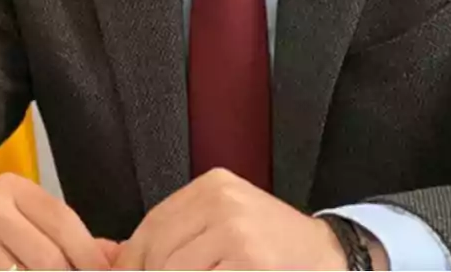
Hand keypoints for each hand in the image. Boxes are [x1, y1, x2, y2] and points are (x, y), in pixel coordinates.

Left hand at [114, 168, 350, 270]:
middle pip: (159, 249)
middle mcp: (222, 201)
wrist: (332, 256)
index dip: (132, 260)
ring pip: (175, 269)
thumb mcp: (225, 223)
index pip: (153, 225)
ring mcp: (237, 230)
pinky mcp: (250, 260)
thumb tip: (118, 260)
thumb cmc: (271, 247)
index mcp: (212, 186)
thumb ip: (179, 235)